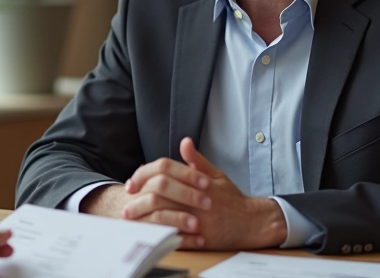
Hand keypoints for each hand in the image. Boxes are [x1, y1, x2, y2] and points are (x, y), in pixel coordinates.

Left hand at [124, 137, 286, 250]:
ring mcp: (199, 218)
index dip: (144, 175)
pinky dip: (159, 233)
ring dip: (144, 216)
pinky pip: (175, 235)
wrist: (252, 222)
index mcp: (199, 180)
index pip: (164, 170)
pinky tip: (149, 232)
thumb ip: (196, 161)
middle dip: (139, 197)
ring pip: (164, 214)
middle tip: (127, 203)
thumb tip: (185, 142)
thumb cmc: (231, 199)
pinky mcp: (201, 237)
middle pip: (160, 192)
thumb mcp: (216, 175)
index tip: (132, 184)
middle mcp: (198, 197)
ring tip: (132, 218)